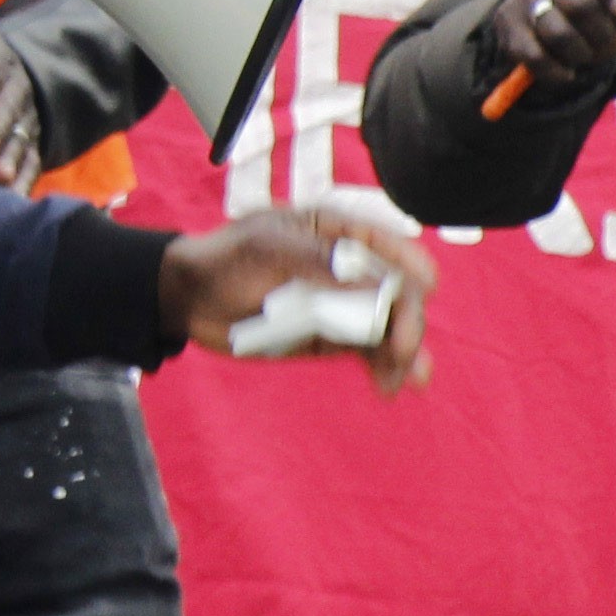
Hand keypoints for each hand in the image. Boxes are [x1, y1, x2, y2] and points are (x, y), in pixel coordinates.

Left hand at [158, 200, 435, 394]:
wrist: (189, 299)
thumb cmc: (224, 260)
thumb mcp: (266, 250)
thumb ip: (317, 263)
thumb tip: (369, 284)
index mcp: (333, 230)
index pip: (386, 242)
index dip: (410, 262)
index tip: (426, 286)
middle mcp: (347, 266)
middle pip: (397, 290)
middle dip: (408, 319)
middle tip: (401, 350)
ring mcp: (343, 302)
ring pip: (389, 325)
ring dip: (405, 351)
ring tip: (405, 379)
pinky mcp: (333, 335)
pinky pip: (369, 350)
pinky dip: (384, 366)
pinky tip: (390, 386)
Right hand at [479, 0, 615, 99]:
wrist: (540, 18)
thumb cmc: (593, 7)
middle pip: (580, 4)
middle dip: (602, 34)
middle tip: (608, 45)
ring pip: (557, 32)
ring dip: (580, 53)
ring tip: (584, 56)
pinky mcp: (506, 21)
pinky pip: (534, 54)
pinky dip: (555, 71)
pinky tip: (565, 72)